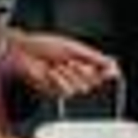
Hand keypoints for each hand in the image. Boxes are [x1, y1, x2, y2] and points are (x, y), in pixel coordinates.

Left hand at [3, 30, 118, 98]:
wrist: (23, 51)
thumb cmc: (44, 45)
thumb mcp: (74, 48)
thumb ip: (95, 58)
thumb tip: (113, 64)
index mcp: (81, 62)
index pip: (101, 72)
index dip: (107, 72)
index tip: (111, 71)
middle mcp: (74, 74)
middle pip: (93, 82)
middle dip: (85, 72)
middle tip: (73, 62)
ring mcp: (64, 83)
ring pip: (81, 89)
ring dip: (70, 75)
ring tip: (58, 65)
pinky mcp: (53, 91)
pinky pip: (65, 91)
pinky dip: (59, 80)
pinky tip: (51, 72)